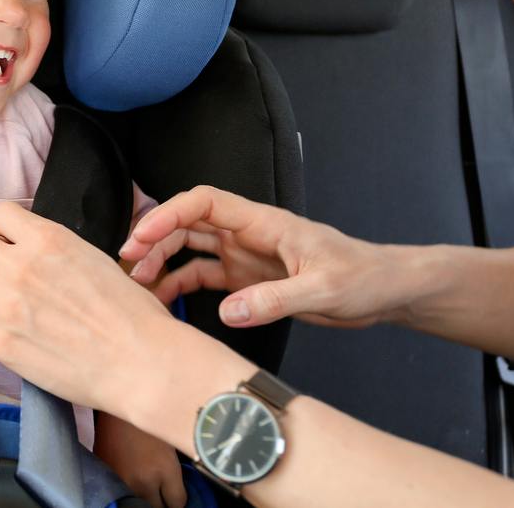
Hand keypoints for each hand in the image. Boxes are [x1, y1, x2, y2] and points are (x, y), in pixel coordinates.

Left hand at [0, 201, 182, 414]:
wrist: (140, 362)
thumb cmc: (130, 313)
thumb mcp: (93, 258)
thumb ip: (52, 249)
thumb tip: (28, 246)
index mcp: (47, 239)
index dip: (4, 230)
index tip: (12, 244)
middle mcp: (20, 266)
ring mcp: (7, 305)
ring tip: (1, 298)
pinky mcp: (2, 343)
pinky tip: (11, 330)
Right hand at [94, 413, 186, 507]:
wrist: (119, 395)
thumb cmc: (150, 414)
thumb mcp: (171, 442)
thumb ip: (176, 472)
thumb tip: (180, 492)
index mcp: (164, 470)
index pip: (178, 503)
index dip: (179, 498)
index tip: (176, 493)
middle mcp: (143, 481)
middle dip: (162, 500)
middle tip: (162, 487)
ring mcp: (121, 479)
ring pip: (139, 502)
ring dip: (144, 495)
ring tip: (146, 479)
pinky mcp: (105, 473)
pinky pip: (120, 490)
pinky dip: (127, 486)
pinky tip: (130, 472)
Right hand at [121, 185, 401, 328]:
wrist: (386, 291)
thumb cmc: (364, 277)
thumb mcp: (325, 290)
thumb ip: (275, 299)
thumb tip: (226, 312)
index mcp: (263, 222)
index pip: (205, 202)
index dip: (169, 213)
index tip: (142, 236)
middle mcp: (247, 234)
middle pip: (187, 224)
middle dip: (154, 239)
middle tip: (128, 264)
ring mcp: (243, 255)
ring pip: (189, 249)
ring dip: (161, 262)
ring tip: (137, 284)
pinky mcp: (246, 280)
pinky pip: (202, 278)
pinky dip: (179, 286)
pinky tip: (162, 303)